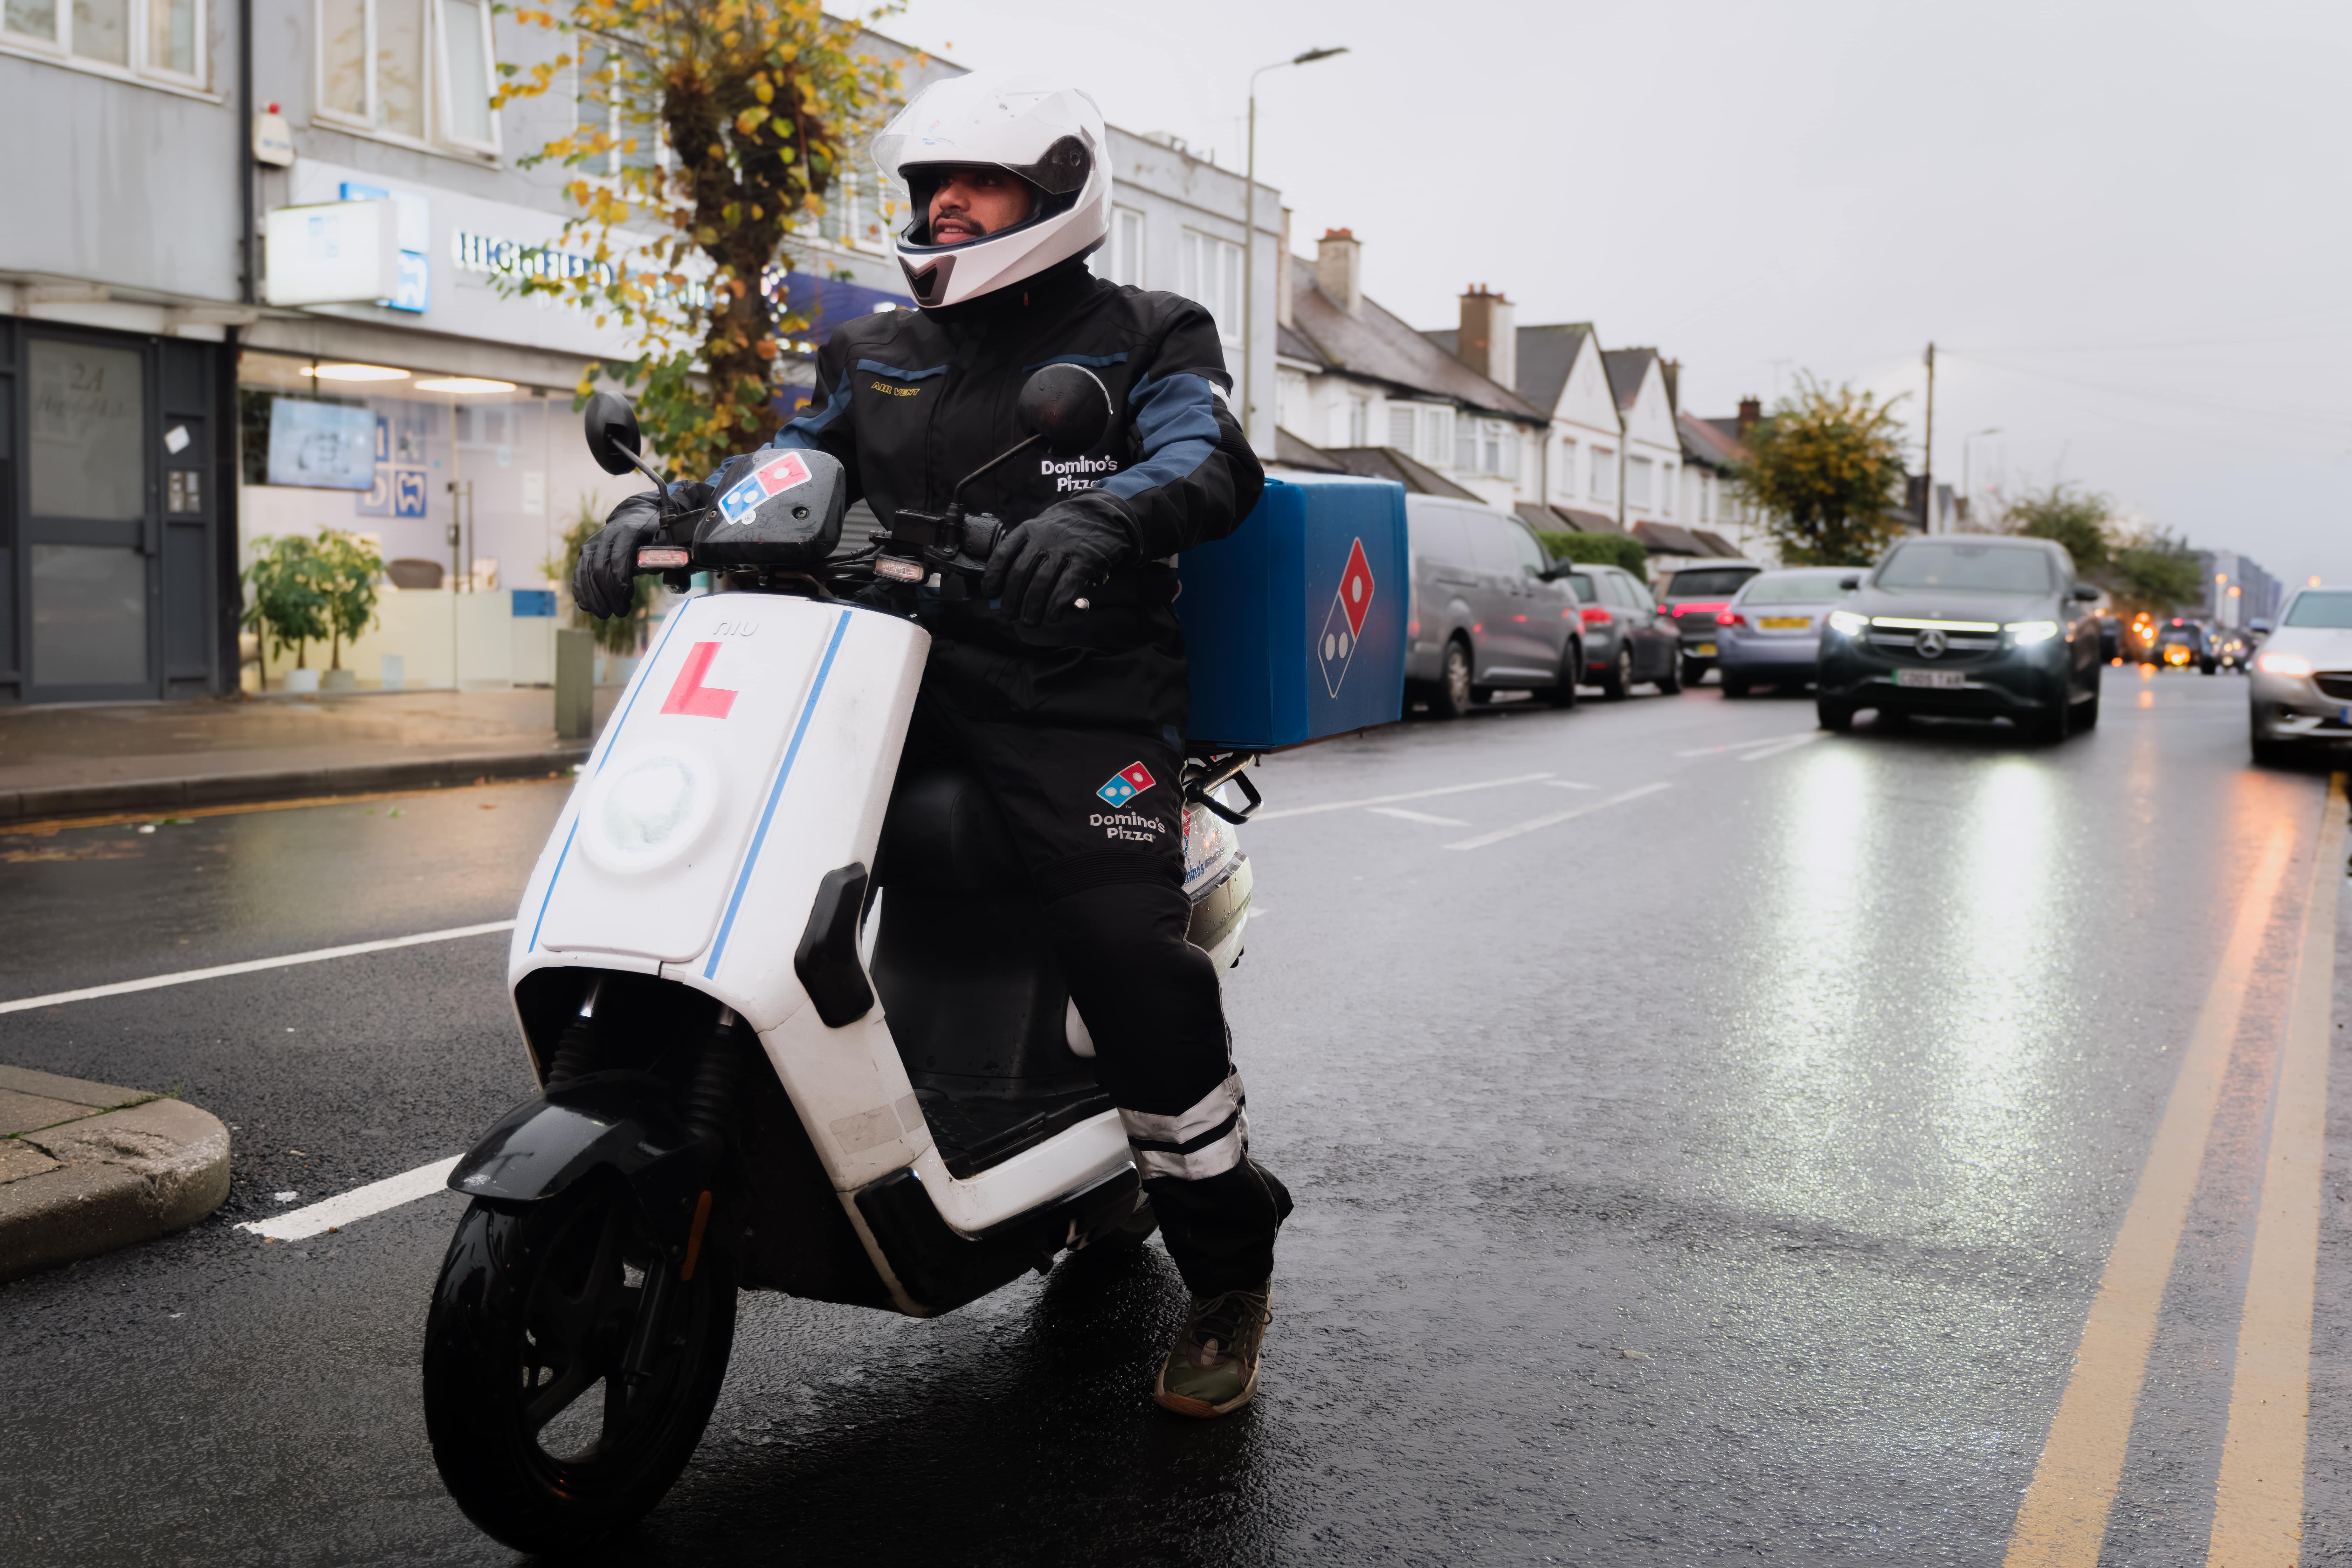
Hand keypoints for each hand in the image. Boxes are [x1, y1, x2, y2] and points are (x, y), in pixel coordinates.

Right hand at [574, 483, 710, 617]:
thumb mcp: (664, 539)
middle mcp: (607, 535)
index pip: (619, 560)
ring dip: (594, 597)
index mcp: (628, 531)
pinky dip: (581, 589)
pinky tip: (586, 606)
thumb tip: (658, 571)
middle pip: (601, 569)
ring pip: (586, 572)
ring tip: (603, 614)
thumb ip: (662, 555)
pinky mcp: (586, 550)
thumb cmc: (654, 532)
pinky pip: (579, 571)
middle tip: (618, 613)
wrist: (636, 515)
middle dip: (609, 595)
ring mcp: (594, 542)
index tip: (626, 603)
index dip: (620, 584)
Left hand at [981, 499, 1134, 626]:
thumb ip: (1027, 548)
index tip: (990, 593)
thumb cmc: (1069, 525)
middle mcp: (1044, 538)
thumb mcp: (1043, 526)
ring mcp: (1065, 548)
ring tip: (1029, 622)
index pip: (1003, 554)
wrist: (1105, 511)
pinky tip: (1053, 616)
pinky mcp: (1086, 559)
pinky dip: (1058, 604)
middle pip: (1020, 574)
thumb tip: (1009, 582)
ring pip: (1042, 583)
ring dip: (1033, 607)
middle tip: (1010, 615)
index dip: (993, 576)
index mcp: (1029, 529)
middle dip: (1012, 599)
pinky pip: (1067, 585)